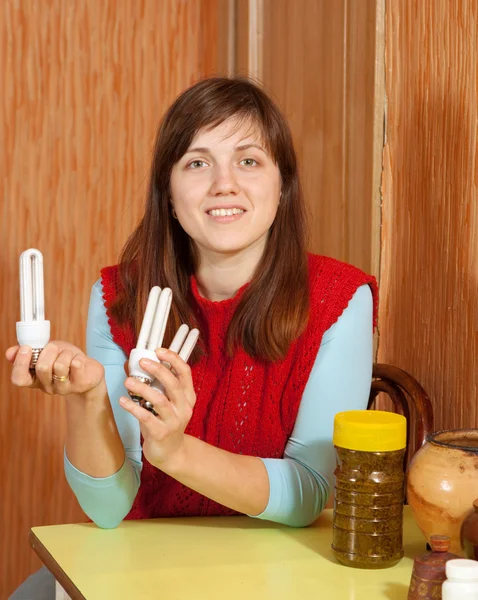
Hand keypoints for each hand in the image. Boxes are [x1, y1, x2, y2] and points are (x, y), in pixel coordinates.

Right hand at [6, 342, 104, 396]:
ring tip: (68, 355)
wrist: (88, 371)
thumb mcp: (45, 353)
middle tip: (54, 347)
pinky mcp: (81, 384)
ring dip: (65, 353)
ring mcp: (64, 388)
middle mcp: (47, 387)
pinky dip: (77, 356)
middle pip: (42, 368)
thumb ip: (28, 352)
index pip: (19, 379)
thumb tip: (10, 352)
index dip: (20, 363)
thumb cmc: (64, 359)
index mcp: (34, 379)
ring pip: (60, 365)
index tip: (26, 348)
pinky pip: (76, 363)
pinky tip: (79, 360)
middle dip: (49, 350)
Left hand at [120, 348, 195, 470]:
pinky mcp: (161, 433)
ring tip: (128, 381)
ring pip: (160, 400)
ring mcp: (174, 421)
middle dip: (158, 370)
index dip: (173, 359)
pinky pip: (147, 418)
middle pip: (173, 384)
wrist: (171, 453)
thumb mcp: (168, 403)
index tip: (158, 351)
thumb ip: (157, 386)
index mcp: (188, 396)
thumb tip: (134, 364)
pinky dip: (134, 408)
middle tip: (142, 362)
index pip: (185, 373)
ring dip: (143, 388)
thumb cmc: (166, 422)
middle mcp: (184, 407)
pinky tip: (123, 401)